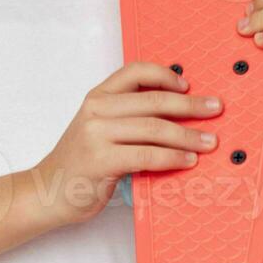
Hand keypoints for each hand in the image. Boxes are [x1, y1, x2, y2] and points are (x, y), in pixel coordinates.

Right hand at [31, 62, 223, 227]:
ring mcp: (97, 134)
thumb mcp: (98, 128)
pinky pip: (147, 155)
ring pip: (155, 128)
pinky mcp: (101, 160)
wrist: (47, 191)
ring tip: (209, 142)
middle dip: (191, 106)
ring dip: (188, 135)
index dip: (166, 75)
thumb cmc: (80, 162)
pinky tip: (187, 161)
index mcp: (98, 96)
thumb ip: (127, 117)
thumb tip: (176, 114)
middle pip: (154, 100)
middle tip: (215, 109)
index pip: (136, 71)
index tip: (188, 85)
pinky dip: (172, 157)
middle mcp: (96, 109)